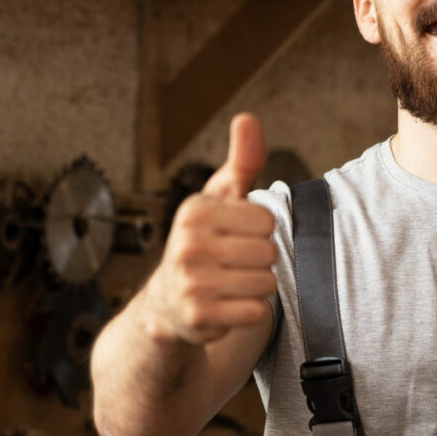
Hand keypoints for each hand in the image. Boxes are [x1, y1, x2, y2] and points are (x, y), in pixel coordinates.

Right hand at [144, 113, 277, 344]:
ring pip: (266, 282)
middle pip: (269, 252)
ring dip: (256, 286)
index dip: (259, 231)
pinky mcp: (199, 317)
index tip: (234, 236)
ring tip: (229, 284)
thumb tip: (247, 118)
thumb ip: (242, 162)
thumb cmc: (203, 243)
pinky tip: (226, 306)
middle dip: (259, 260)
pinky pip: (256, 311)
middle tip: (231, 264)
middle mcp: (187, 244)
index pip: (267, 219)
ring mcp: (191, 283)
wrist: (167, 304)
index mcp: (194, 211)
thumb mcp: (220, 200)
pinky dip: (249, 312)